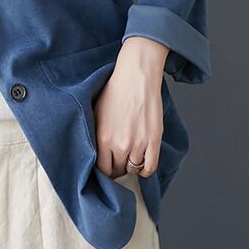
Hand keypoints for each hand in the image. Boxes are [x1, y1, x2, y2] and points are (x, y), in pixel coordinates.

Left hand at [92, 37, 167, 178]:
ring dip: (131, 166)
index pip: (102, 169)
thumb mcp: (95, 114)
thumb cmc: (114, 92)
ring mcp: (139, 144)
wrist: (135, 78)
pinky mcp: (154, 140)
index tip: (106, 167)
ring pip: (134, 168)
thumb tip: (95, 152)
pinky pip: (151, 166)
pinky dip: (146, 170)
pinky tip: (142, 165)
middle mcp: (121, 145)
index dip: (104, 170)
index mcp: (103, 139)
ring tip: (129, 158)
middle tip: (118, 162)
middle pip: (118, 170)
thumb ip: (95, 136)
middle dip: (117, 168)